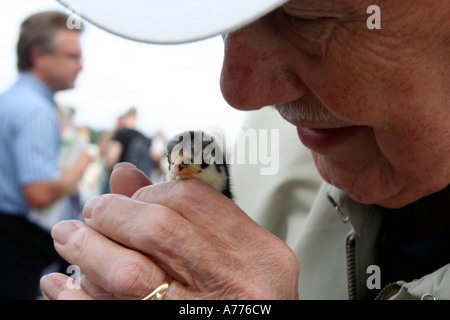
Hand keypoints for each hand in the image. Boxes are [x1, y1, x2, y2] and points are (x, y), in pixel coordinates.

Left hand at [40, 163, 298, 299]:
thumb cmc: (243, 293)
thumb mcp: (235, 253)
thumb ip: (188, 212)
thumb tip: (123, 173)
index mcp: (258, 253)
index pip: (191, 199)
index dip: (148, 192)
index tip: (130, 197)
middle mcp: (236, 283)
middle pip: (160, 230)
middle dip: (113, 214)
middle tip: (92, 213)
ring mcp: (207, 313)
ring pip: (132, 274)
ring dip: (90, 250)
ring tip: (70, 238)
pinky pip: (117, 311)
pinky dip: (80, 297)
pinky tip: (62, 285)